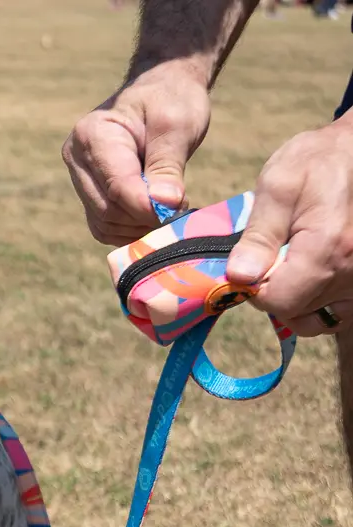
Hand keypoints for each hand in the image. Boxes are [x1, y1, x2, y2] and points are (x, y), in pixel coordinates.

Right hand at [62, 65, 211, 244]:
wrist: (160, 92)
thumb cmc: (171, 101)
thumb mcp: (178, 125)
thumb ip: (168, 166)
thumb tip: (164, 206)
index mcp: (92, 135)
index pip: (116, 185)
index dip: (147, 205)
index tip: (179, 207)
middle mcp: (77, 160)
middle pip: (107, 210)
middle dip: (146, 216)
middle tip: (180, 207)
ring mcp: (80, 181)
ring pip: (106, 224)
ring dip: (140, 226)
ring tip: (169, 208)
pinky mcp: (89, 198)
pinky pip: (106, 229)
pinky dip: (132, 230)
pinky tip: (154, 215)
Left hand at [227, 118, 352, 336]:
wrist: (352, 152)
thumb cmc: (315, 163)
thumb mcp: (278, 187)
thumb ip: (258, 235)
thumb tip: (239, 276)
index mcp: (327, 248)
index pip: (279, 302)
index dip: (256, 290)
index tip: (253, 265)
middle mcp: (351, 270)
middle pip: (295, 312)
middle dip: (275, 292)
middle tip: (274, 259)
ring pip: (315, 319)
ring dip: (296, 301)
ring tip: (292, 267)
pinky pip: (336, 316)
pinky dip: (318, 306)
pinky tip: (309, 280)